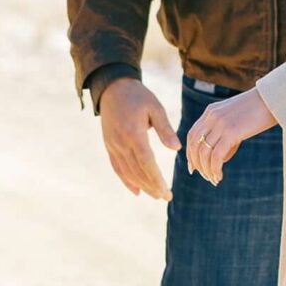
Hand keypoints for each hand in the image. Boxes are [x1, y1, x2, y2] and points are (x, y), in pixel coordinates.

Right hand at [99, 77, 179, 199]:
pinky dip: (127, 181)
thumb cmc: (138, 96)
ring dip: (141, 186)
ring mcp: (113, 145)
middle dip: (152, 187)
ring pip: (127, 172)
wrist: (113, 88)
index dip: (156, 179)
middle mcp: (121, 143)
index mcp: (134, 133)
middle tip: (166, 197)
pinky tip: (136, 191)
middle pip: (137, 171)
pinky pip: (117, 167)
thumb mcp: (155, 108)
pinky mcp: (109, 146)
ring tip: (155, 195)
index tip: (167, 191)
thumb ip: (165, 129)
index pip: (146, 162)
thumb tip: (176, 149)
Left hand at [183, 87, 274, 184]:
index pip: (192, 134)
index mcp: (211, 111)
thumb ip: (226, 133)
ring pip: (204, 152)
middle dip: (197, 164)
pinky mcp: (231, 132)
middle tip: (205, 177)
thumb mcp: (237, 118)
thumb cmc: (260, 110)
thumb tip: (220, 158)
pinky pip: (217, 156)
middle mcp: (212, 116)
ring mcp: (220, 123)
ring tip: (214, 179)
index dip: (190, 153)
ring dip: (207, 170)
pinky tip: (219, 176)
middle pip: (194, 144)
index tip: (194, 167)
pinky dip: (215, 169)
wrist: (274, 98)